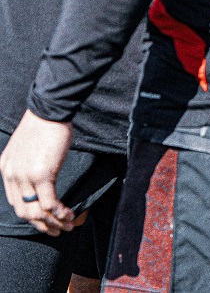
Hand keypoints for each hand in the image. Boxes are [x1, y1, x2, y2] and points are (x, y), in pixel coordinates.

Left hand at [0, 111, 77, 234]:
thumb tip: (41, 176)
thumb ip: (28, 164)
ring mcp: (25, 177)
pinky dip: (61, 212)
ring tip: (68, 227)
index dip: (31, 215)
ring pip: (37, 211)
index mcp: (6, 169)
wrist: (49, 110)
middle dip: (41, 225)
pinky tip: (71, 215)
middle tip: (56, 231)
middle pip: (24, 211)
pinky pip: (50, 202)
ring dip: (53, 223)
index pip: (15, 202)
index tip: (46, 220)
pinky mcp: (43, 174)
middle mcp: (11, 176)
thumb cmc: (44, 124)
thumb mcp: (27, 147)